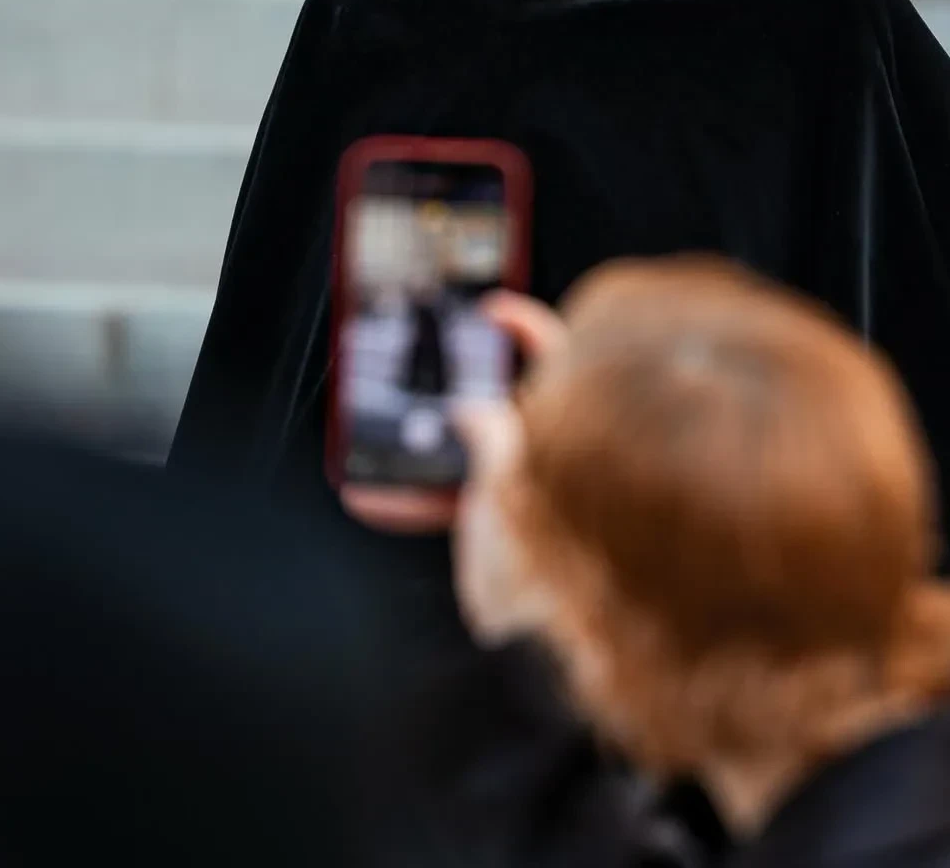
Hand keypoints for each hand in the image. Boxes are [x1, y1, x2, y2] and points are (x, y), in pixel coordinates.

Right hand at [339, 290, 564, 536]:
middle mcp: (558, 450)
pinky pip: (455, 499)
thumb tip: (469, 408)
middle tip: (417, 374)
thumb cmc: (557, 556)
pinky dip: (416, 496)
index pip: (559, 356)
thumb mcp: (511, 474)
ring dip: (418, 448)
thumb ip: (487, 427)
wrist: (551, 641)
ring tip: (372, 441)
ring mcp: (531, 488)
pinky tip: (372, 496)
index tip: (489, 308)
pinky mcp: (505, 525)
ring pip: (468, 452)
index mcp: (577, 423)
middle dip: (452, 390)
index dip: (523, 326)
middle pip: (501, 401)